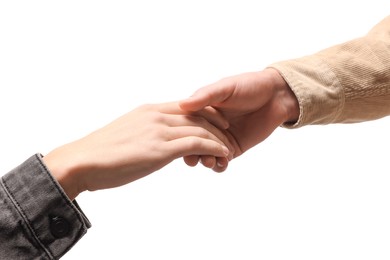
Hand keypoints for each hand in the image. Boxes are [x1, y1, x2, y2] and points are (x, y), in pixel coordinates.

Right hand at [43, 102, 233, 199]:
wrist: (82, 161)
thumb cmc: (101, 153)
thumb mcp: (128, 133)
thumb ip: (145, 132)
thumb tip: (154, 141)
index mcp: (149, 110)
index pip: (186, 106)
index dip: (206, 113)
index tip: (218, 122)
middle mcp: (157, 116)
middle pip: (198, 115)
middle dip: (217, 126)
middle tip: (228, 137)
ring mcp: (159, 131)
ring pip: (200, 128)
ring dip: (218, 139)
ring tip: (228, 150)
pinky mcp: (160, 149)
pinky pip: (196, 143)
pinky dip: (214, 147)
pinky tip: (223, 154)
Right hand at [180, 68, 298, 164]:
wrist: (275, 96)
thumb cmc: (249, 86)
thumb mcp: (225, 88)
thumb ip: (205, 97)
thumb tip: (182, 104)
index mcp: (200, 110)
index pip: (185, 125)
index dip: (181, 135)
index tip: (180, 143)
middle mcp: (207, 125)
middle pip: (193, 143)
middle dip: (193, 153)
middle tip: (195, 159)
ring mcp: (220, 138)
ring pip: (206, 154)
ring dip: (206, 160)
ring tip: (211, 162)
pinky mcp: (233, 148)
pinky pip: (222, 160)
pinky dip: (220, 165)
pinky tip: (223, 163)